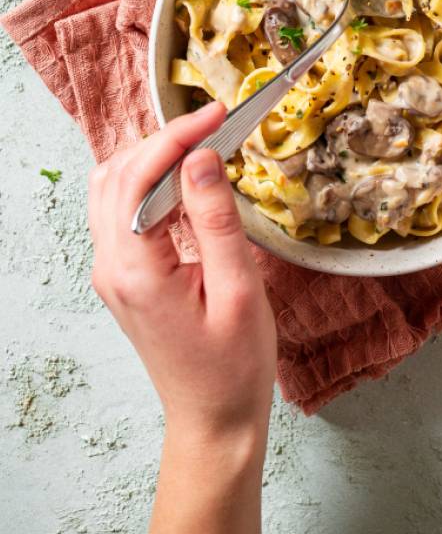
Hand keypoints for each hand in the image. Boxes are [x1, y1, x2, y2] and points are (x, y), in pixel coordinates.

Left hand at [88, 103, 276, 444]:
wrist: (214, 418)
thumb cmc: (233, 366)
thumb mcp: (238, 290)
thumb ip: (216, 219)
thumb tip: (201, 158)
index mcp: (136, 271)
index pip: (139, 178)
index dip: (177, 137)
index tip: (217, 114)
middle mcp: (112, 267)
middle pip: (117, 175)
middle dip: (163, 141)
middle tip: (215, 125)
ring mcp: (112, 272)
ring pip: (112, 190)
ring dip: (152, 159)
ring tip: (201, 147)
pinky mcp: (124, 276)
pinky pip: (122, 212)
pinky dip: (150, 184)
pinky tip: (186, 182)